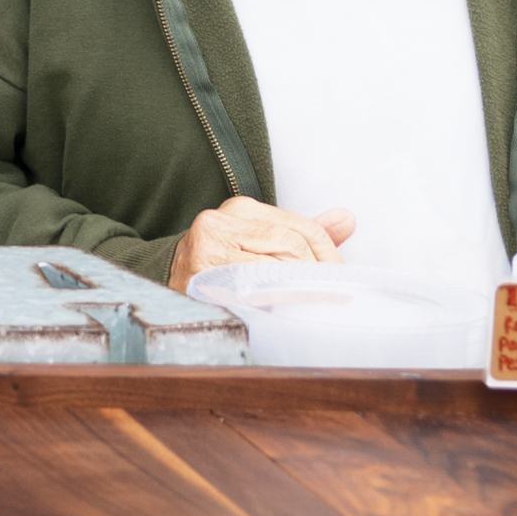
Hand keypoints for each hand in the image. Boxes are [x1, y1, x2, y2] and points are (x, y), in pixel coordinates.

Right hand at [167, 196, 356, 289]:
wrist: (169, 280)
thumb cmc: (222, 264)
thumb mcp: (262, 240)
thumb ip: (304, 232)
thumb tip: (347, 219)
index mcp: (242, 208)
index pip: (303, 228)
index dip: (329, 256)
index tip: (340, 278)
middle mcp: (223, 220)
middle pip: (293, 246)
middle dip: (317, 273)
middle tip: (331, 295)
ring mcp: (210, 247)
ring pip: (276, 266)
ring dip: (300, 289)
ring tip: (310, 302)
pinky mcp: (204, 272)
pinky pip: (256, 287)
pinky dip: (277, 300)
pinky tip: (283, 308)